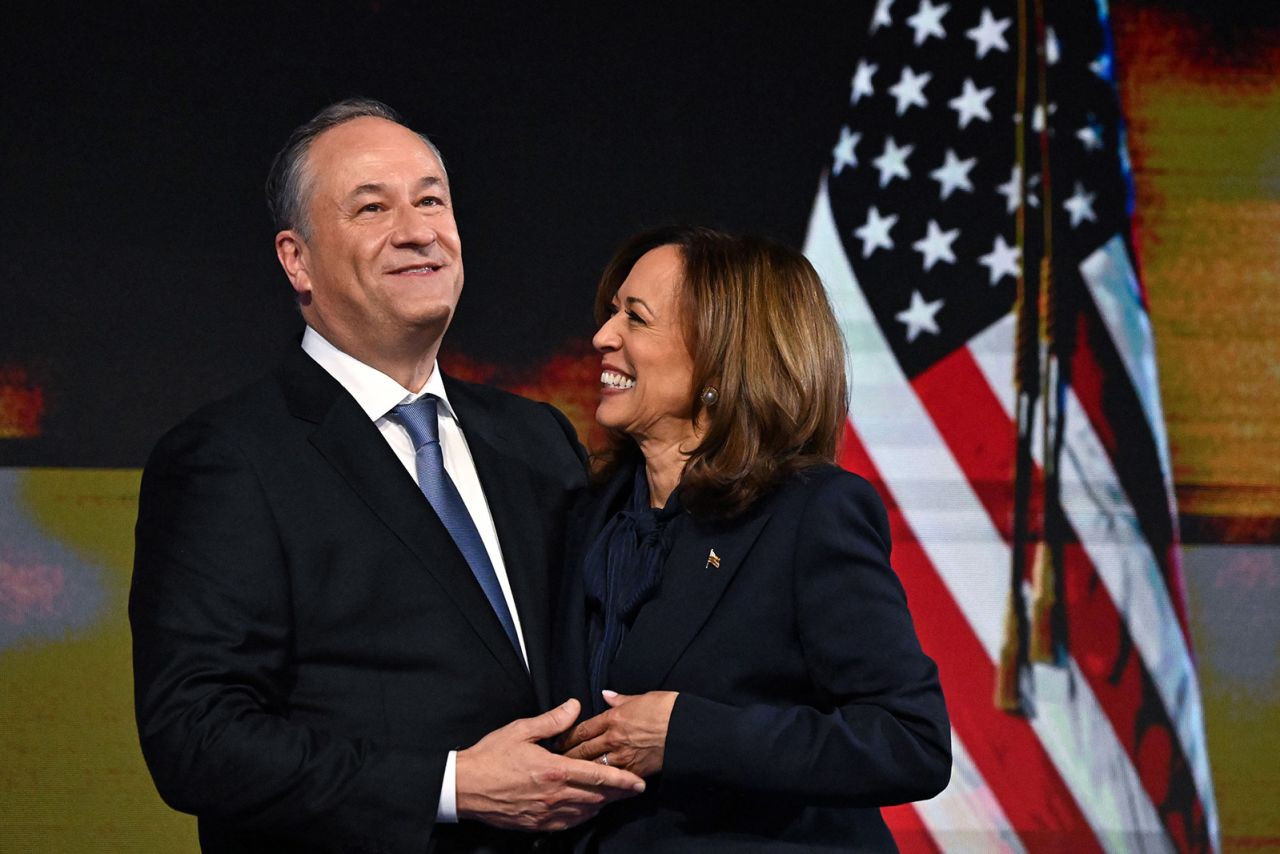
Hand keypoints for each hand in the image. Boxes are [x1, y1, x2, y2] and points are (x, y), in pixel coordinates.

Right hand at [455, 698, 645, 831]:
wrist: (464, 786)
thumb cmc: (490, 756)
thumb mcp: (521, 730)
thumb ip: (552, 720)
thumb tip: (574, 707)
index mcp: (553, 770)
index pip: (598, 776)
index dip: (622, 780)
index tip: (638, 782)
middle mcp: (554, 795)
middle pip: (597, 798)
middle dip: (618, 794)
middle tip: (633, 789)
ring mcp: (545, 813)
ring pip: (585, 812)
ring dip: (602, 805)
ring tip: (614, 797)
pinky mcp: (535, 824)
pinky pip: (568, 823)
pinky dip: (582, 816)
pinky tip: (586, 810)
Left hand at [561, 690, 677, 778]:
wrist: (688, 729)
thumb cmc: (668, 708)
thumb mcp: (643, 697)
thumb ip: (621, 700)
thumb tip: (606, 695)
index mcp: (613, 718)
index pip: (582, 730)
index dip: (566, 737)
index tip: (556, 743)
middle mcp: (613, 739)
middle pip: (582, 751)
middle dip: (566, 758)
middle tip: (554, 763)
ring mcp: (623, 757)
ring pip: (593, 767)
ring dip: (580, 773)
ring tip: (568, 778)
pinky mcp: (636, 772)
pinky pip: (613, 780)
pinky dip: (602, 784)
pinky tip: (594, 789)